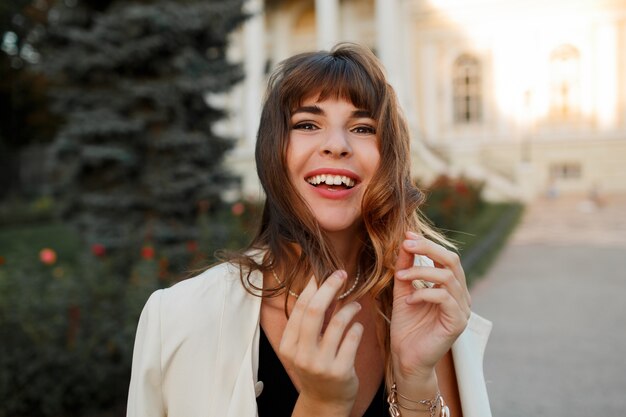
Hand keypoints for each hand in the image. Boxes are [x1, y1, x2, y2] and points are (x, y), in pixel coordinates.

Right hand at [279, 271, 363, 415]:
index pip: (300, 308)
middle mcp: (302, 355)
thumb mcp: (303, 348)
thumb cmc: (315, 368)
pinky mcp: (341, 371)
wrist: (324, 403)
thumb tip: (318, 286)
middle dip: (330, 287)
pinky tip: (358, 326)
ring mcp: (321, 364)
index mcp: (288, 346)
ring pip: (338, 323)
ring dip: (350, 308)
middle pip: (315, 310)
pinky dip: (357, 327)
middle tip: (342, 274)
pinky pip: (352, 338)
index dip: (313, 287)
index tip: (323, 273)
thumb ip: (308, 323)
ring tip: (356, 305)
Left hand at [391, 232, 470, 381]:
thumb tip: (405, 241)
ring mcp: (462, 309)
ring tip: (400, 277)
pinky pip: (445, 298)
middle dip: (428, 249)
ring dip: (420, 271)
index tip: (407, 236)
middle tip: (406, 244)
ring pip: (448, 277)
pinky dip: (424, 293)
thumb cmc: (406, 325)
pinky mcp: (458, 323)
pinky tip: (410, 300)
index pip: (447, 257)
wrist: (406, 357)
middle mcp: (461, 296)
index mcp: (451, 287)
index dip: (428, 244)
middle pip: (452, 261)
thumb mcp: (403, 290)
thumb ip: (406, 266)